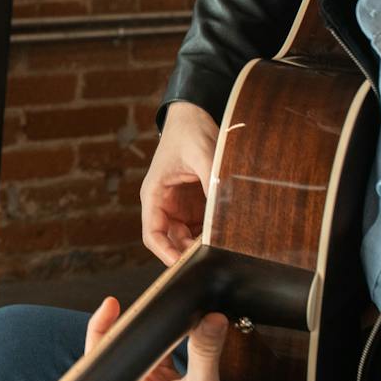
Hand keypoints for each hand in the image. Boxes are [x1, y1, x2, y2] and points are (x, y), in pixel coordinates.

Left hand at [85, 298, 242, 380]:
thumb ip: (205, 351)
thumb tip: (210, 319)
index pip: (103, 354)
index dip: (102, 325)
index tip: (112, 303)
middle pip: (127, 347)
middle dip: (136, 323)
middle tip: (147, 302)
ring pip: (150, 349)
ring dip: (158, 333)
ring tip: (167, 314)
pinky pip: (169, 355)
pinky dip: (176, 342)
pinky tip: (186, 330)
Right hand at [139, 101, 216, 263]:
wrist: (194, 115)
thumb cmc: (189, 132)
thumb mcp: (202, 153)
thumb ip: (212, 180)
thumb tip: (225, 207)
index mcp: (155, 194)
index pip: (153, 234)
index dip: (165, 253)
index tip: (182, 265)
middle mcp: (164, 204)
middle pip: (172, 241)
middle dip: (190, 251)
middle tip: (214, 255)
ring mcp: (180, 206)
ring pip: (188, 238)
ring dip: (203, 244)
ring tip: (223, 245)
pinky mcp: (195, 204)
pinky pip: (202, 227)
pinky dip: (213, 233)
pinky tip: (228, 233)